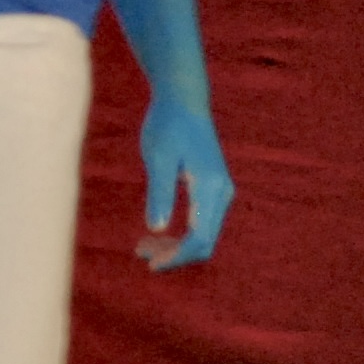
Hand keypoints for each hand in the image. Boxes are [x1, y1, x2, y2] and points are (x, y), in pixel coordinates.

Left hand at [137, 94, 232, 270]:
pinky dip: (181, 233)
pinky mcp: (214, 188)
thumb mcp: (158, 158)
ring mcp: (221, 191)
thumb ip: (159, 193)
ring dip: (177, 245)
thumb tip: (156, 229)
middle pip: (205, 241)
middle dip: (175, 254)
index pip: (200, 238)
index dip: (177, 256)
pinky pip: (202, 222)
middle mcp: (222, 193)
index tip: (151, 264)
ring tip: (144, 246)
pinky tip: (158, 232)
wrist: (183, 100)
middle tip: (141, 253)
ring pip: (204, 234)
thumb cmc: (168, 125)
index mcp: (210, 188)